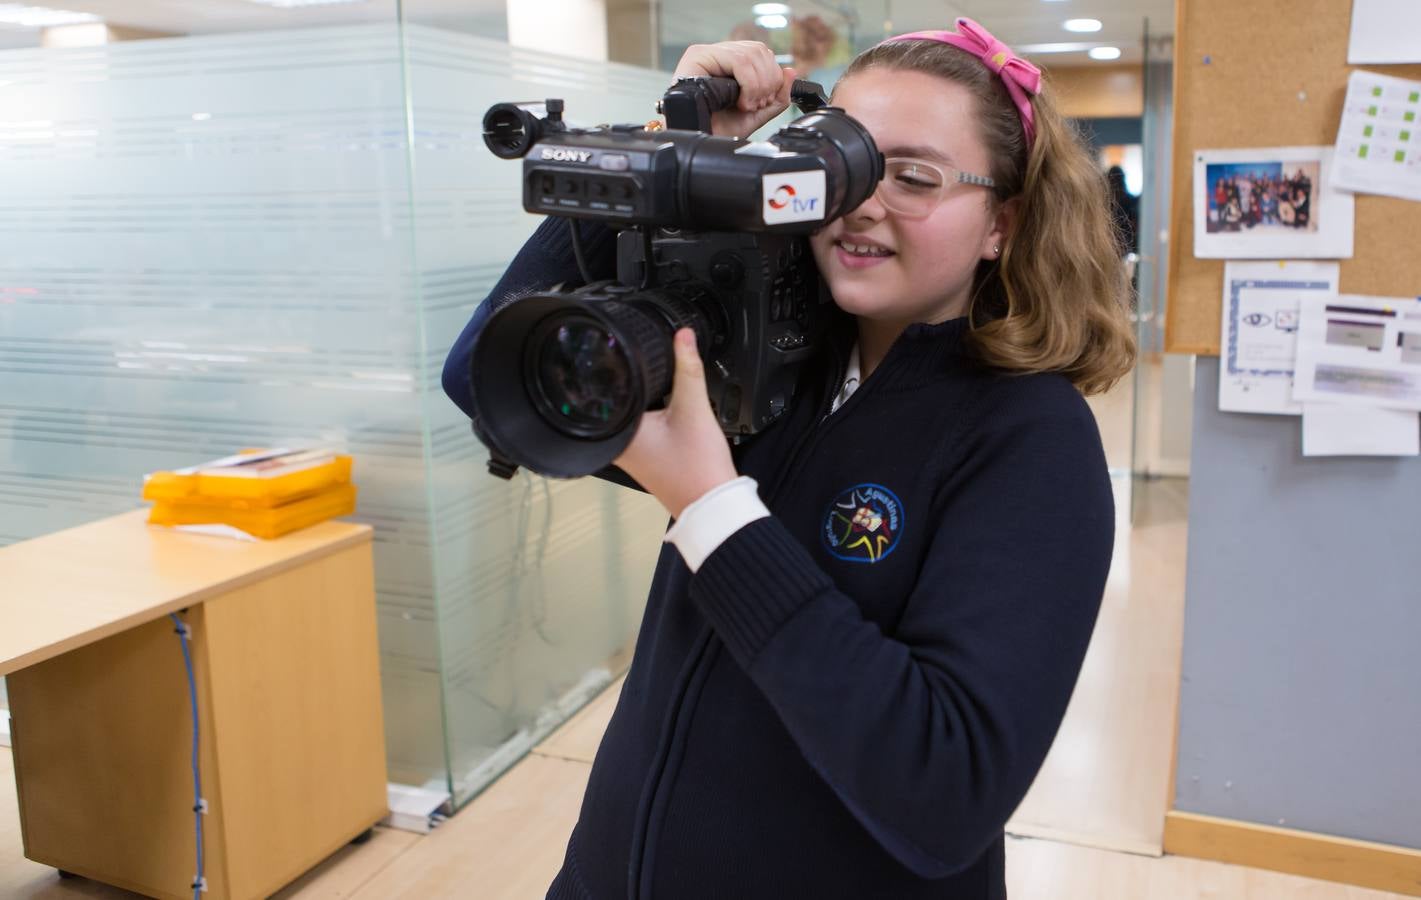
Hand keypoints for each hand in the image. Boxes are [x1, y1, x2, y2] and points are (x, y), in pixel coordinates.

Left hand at [614, 329, 737, 518]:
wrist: (712, 502)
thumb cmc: (698, 468)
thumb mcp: (694, 408)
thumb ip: (688, 368)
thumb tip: (683, 337)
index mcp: (619, 433)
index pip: (604, 389)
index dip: (613, 367)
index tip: (621, 349)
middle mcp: (616, 445)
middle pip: (614, 400)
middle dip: (629, 381)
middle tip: (644, 361)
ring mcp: (627, 453)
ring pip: (626, 413)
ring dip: (639, 398)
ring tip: (656, 383)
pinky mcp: (641, 457)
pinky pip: (637, 426)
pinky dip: (647, 412)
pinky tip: (662, 407)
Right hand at [674, 41, 796, 137]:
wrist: (703, 141)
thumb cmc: (721, 129)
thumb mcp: (757, 113)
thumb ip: (778, 96)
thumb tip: (791, 71)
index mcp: (731, 63)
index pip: (761, 53)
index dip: (772, 77)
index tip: (765, 102)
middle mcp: (718, 54)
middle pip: (759, 51)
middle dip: (767, 82)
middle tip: (756, 105)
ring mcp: (707, 52)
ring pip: (751, 54)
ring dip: (757, 85)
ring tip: (746, 105)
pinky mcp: (698, 56)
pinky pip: (738, 60)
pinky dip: (748, 84)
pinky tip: (740, 102)